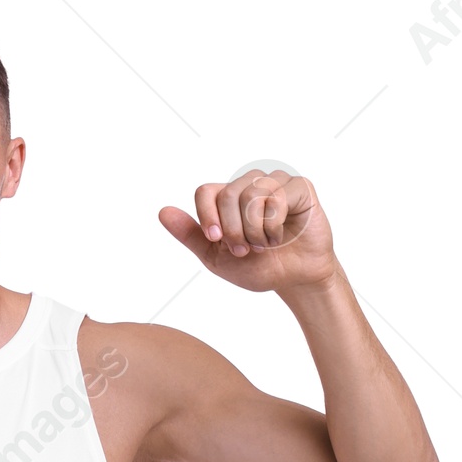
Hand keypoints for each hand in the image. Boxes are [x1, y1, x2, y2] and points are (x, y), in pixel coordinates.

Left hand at [159, 171, 335, 294]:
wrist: (293, 279)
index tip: (217, 241)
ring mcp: (274, 182)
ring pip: (251, 195)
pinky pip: (278, 198)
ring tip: (265, 243)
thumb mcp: (217, 257)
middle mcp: (249, 184)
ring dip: (255, 230)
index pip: (205, 192)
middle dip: (234, 230)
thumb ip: (191, 235)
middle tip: (246, 249)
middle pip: (227, 194)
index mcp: (227, 198)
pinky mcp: (298, 187)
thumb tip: (163, 212)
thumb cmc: (258, 266)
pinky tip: (282, 235)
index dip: (208, 217)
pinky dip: (275, 225)